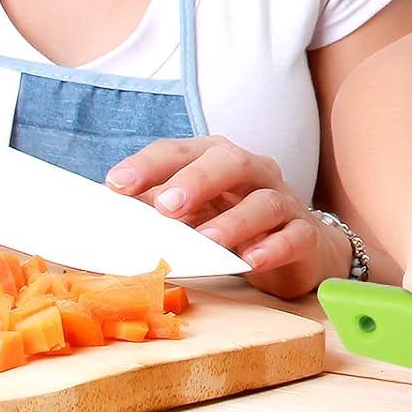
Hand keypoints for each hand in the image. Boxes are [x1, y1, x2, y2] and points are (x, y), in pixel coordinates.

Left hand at [106, 136, 341, 298]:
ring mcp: (283, 203)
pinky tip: (252, 261)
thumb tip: (107, 220)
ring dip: (233, 220)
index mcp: (217, 161)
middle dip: (196, 180)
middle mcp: (253, 174)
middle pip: (230, 162)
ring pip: (264, 201)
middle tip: (165, 206)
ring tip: (207, 241)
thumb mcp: (193, 214)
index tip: (115, 184)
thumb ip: (158, 212)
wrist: (301, 249)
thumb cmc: (235, 226)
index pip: (182, 151)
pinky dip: (273, 247)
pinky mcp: (305, 235)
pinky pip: (294, 236)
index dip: (150, 164)